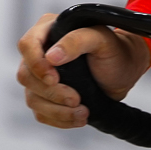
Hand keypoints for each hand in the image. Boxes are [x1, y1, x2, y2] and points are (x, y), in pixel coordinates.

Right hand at [15, 12, 150, 129]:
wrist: (124, 71)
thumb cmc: (114, 50)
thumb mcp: (101, 39)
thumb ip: (77, 41)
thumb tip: (51, 56)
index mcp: (49, 30)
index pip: (27, 45)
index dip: (36, 64)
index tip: (54, 78)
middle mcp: (40, 53)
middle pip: (26, 76)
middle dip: (52, 92)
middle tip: (76, 99)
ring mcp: (40, 77)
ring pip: (32, 99)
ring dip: (57, 110)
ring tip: (83, 113)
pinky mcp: (46, 97)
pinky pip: (41, 113)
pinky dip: (59, 119)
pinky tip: (77, 117)